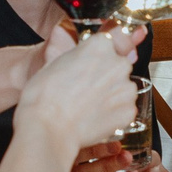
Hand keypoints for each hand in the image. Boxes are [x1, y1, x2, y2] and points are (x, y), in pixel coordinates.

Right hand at [13, 24, 141, 159]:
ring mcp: (125, 88)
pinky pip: (124, 109)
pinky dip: (113, 114)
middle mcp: (118, 63)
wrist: (47, 129)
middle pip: (118, 66)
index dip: (97, 57)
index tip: (90, 66)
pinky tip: (93, 118)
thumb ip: (77, 54)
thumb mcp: (54, 62)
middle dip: (106, 76)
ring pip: (123, 88)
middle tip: (84, 90)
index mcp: (100, 45)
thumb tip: (81, 53)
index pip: (109, 42)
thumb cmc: (43, 97)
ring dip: (111, 95)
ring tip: (87, 107)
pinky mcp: (128, 111)